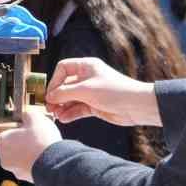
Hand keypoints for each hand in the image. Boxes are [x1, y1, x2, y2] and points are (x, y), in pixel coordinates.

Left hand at [0, 107, 62, 181]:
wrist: (52, 164)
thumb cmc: (41, 139)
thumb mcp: (35, 117)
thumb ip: (27, 114)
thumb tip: (26, 116)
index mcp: (1, 141)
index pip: (7, 132)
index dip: (19, 129)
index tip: (30, 129)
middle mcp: (3, 157)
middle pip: (13, 145)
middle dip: (23, 142)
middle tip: (37, 138)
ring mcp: (13, 169)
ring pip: (20, 157)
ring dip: (29, 153)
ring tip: (42, 148)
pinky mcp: (24, 177)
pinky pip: (28, 166)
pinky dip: (35, 163)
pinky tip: (44, 158)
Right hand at [44, 57, 160, 126]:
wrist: (136, 106)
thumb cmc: (114, 91)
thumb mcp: (86, 90)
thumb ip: (65, 93)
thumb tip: (49, 96)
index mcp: (86, 66)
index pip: (63, 69)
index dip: (55, 80)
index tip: (50, 93)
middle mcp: (87, 78)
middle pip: (65, 85)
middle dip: (57, 97)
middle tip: (49, 108)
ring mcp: (90, 92)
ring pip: (70, 99)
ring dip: (62, 107)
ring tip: (56, 115)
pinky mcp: (94, 106)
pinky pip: (78, 109)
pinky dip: (70, 113)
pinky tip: (64, 119)